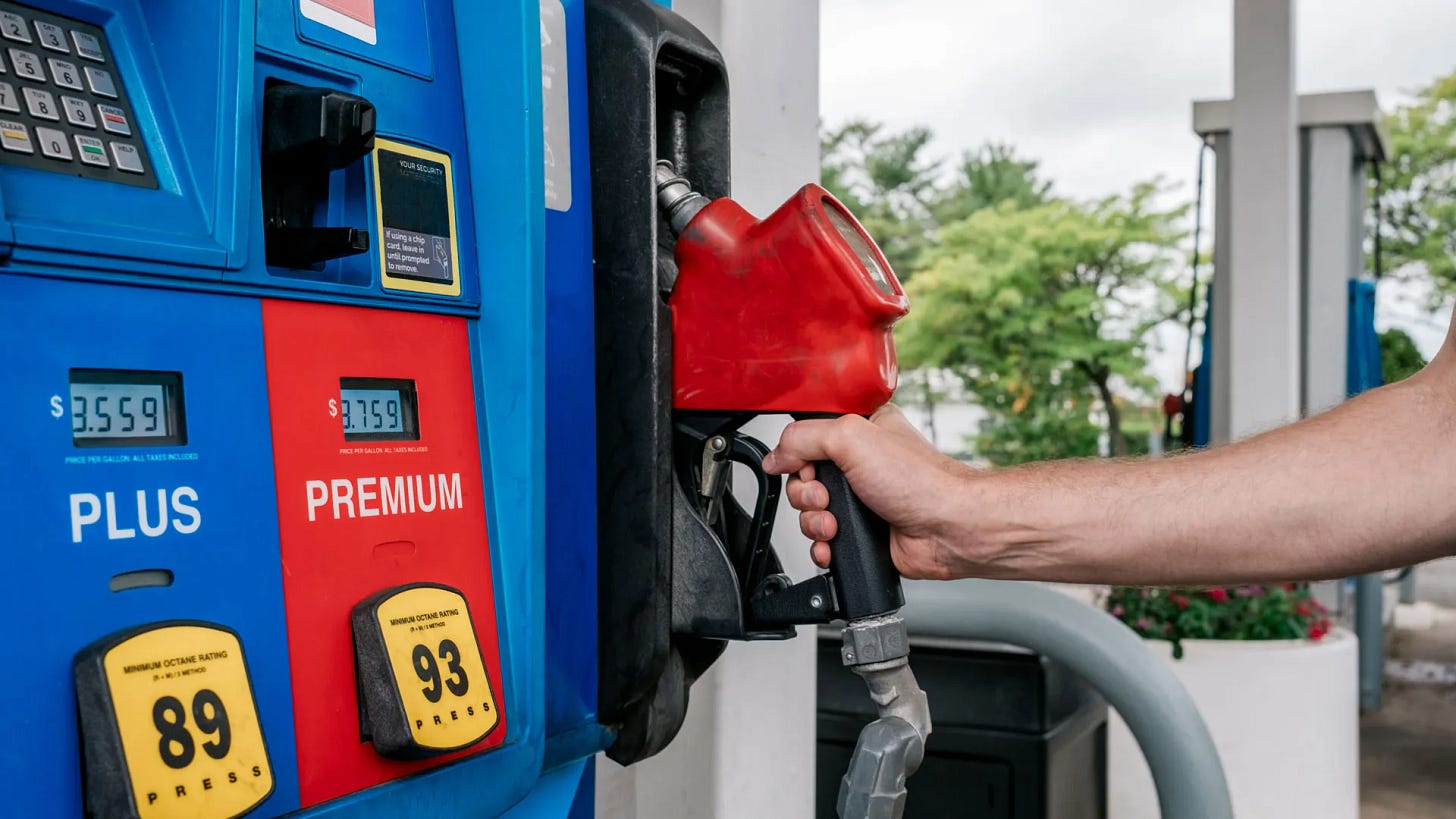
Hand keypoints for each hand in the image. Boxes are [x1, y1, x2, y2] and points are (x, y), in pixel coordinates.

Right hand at [762, 404, 974, 579]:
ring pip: (809, 511)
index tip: (805, 463)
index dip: (799, 452)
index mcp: (861, 428)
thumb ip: (803, 439)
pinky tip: (835, 543)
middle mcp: (860, 462)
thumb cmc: (921, 480)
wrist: (948, 529)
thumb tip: (775, 456)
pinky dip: (822, 545)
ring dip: (813, 521)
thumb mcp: (851, 437)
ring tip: (835, 523)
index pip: (808, 434)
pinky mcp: (860, 530)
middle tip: (826, 497)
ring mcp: (860, 498)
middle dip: (805, 493)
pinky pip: (822, 539)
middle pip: (801, 476)